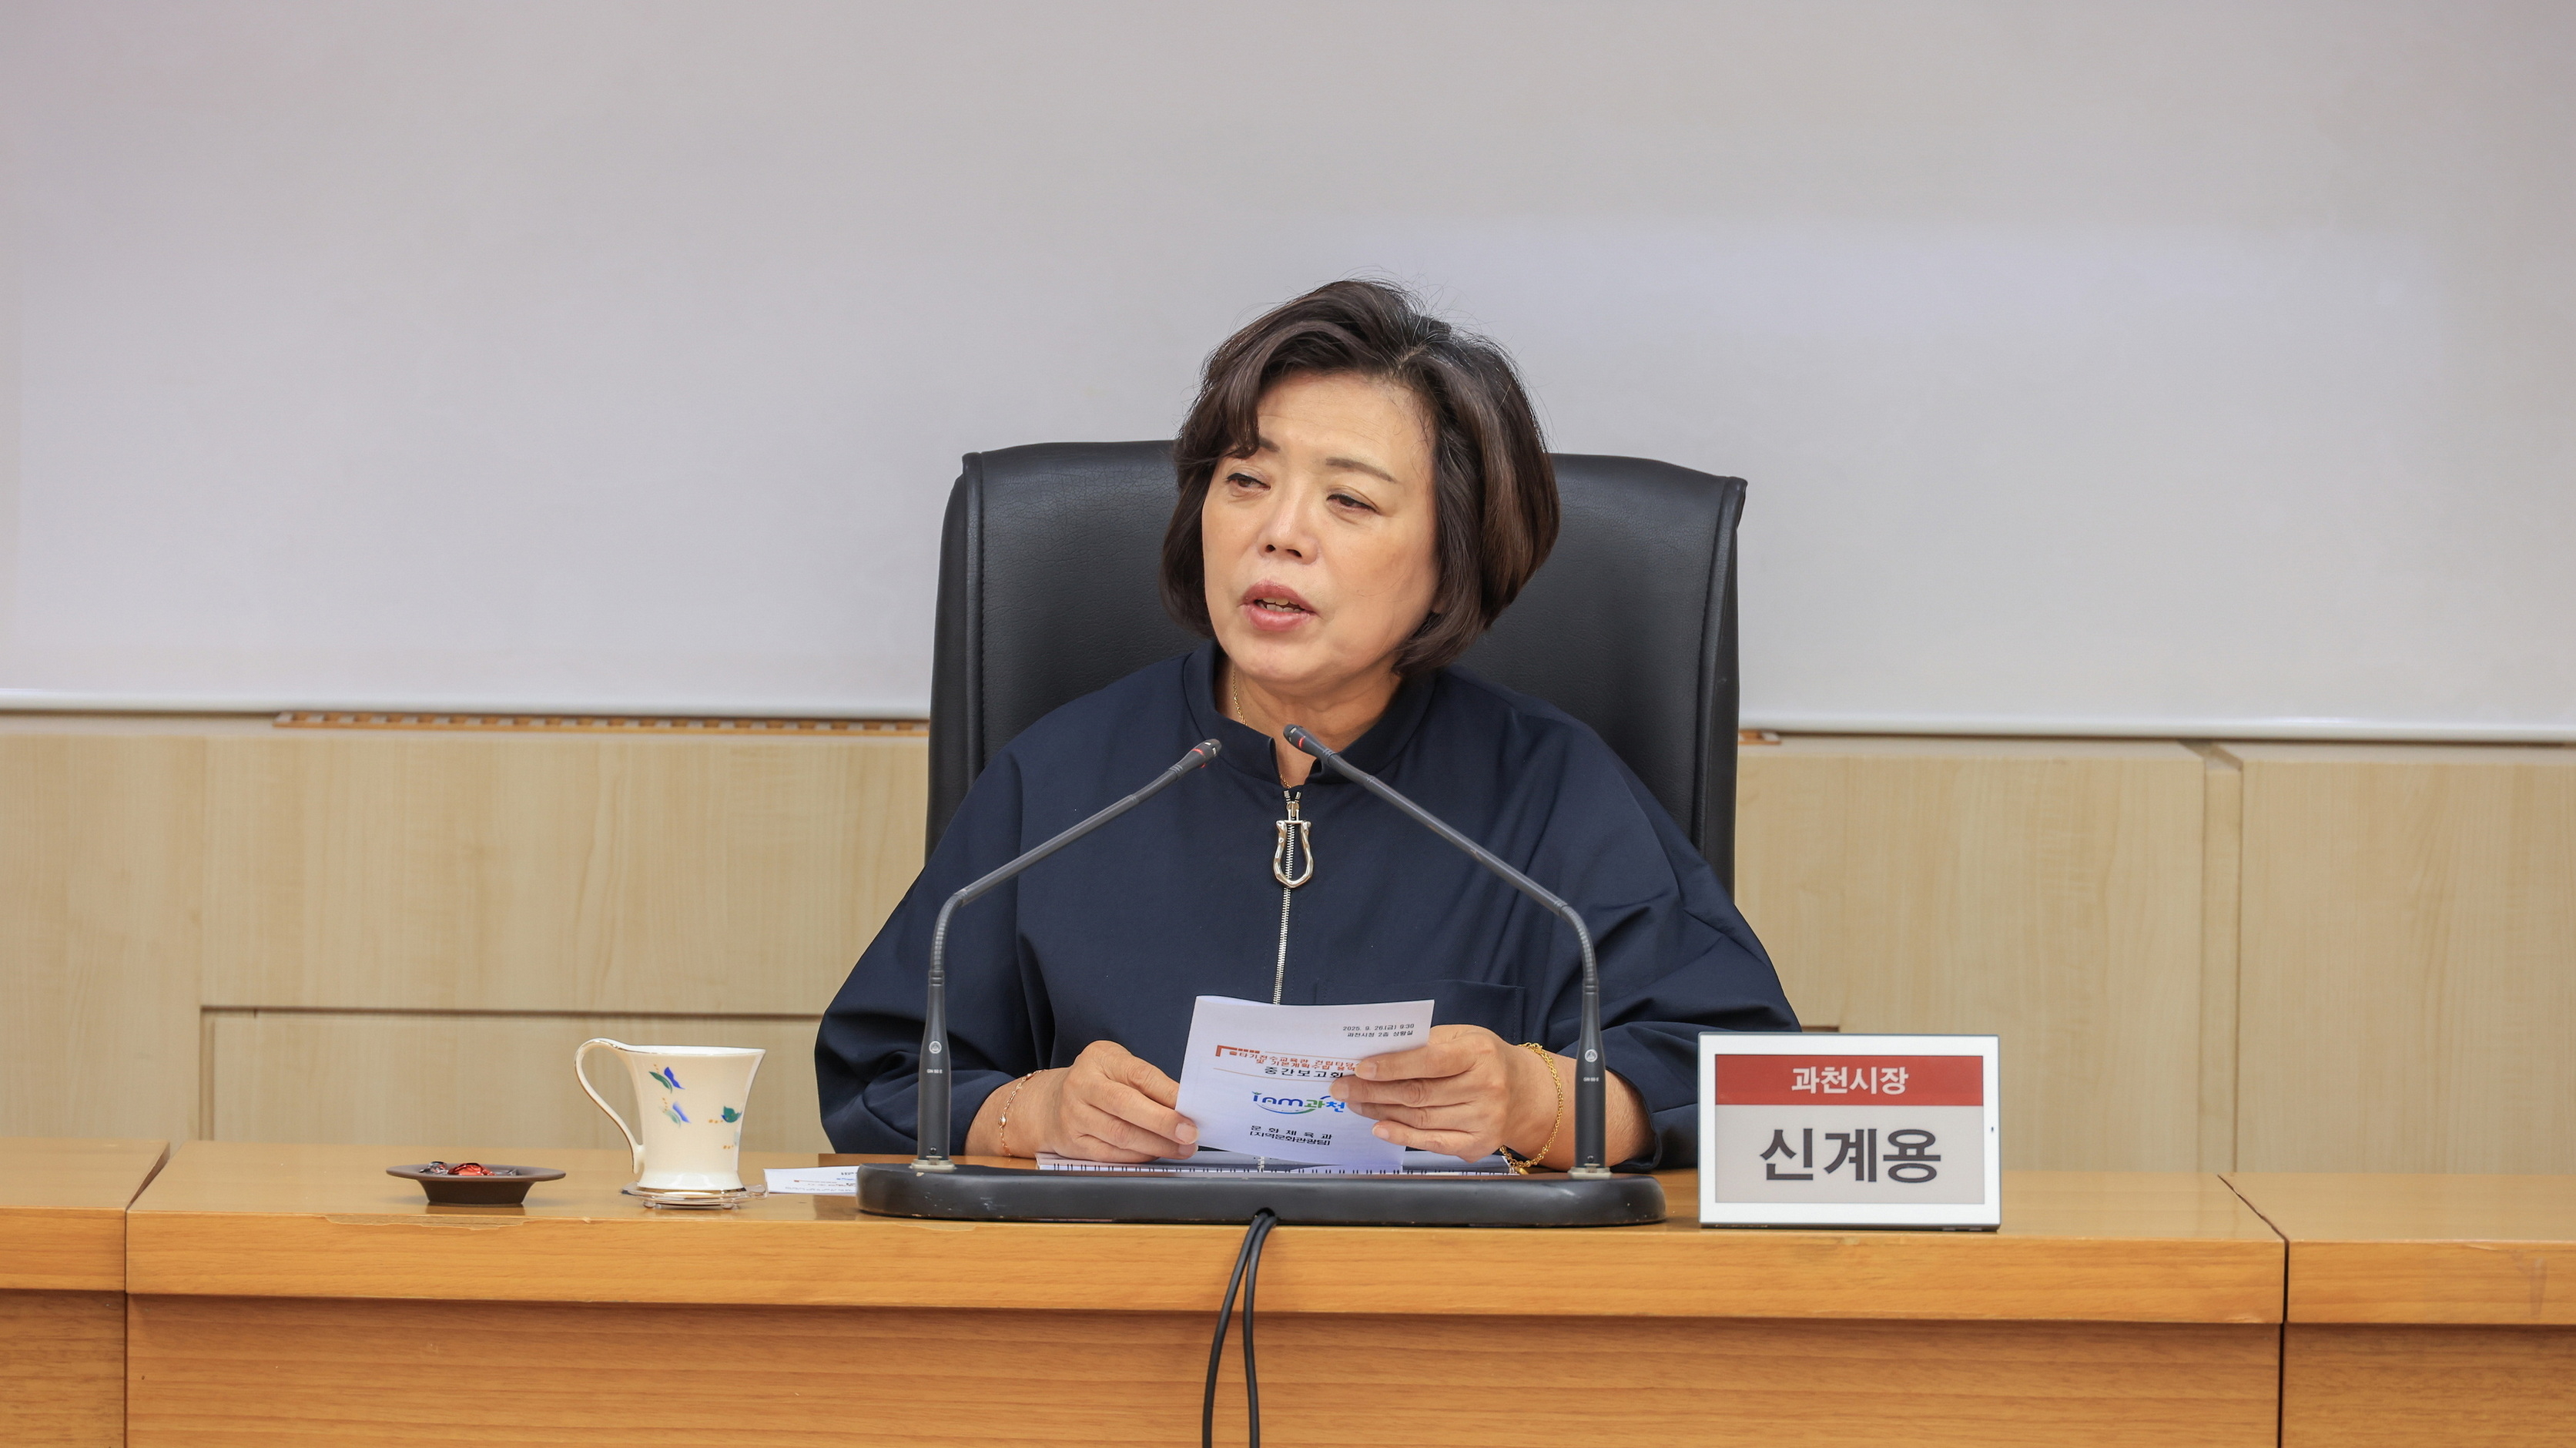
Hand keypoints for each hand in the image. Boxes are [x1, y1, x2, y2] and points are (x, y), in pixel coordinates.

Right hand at [1013, 1040, 1198, 1162]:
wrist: (1049, 1103)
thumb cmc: (1097, 1082)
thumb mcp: (1118, 1066)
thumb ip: (1147, 1082)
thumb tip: (1186, 1106)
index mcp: (1099, 1059)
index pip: (1139, 1075)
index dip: (1168, 1093)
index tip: (1193, 1107)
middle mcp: (1082, 1085)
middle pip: (1126, 1106)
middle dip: (1163, 1122)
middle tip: (1190, 1133)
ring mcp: (1074, 1116)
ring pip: (1120, 1135)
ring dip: (1156, 1145)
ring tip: (1182, 1148)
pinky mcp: (1073, 1143)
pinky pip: (1110, 1154)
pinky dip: (1138, 1157)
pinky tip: (1156, 1154)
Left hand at [1328, 1025, 1560, 1162]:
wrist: (1524, 1092)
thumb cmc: (1483, 1059)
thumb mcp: (1463, 1037)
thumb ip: (1426, 1044)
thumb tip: (1376, 1055)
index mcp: (1479, 1054)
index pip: (1429, 1061)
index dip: (1392, 1065)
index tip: (1360, 1067)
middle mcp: (1485, 1088)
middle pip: (1418, 1093)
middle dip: (1373, 1091)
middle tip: (1342, 1087)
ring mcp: (1484, 1120)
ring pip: (1420, 1118)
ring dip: (1380, 1111)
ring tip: (1354, 1103)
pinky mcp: (1478, 1145)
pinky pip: (1433, 1142)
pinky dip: (1403, 1135)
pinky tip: (1379, 1128)